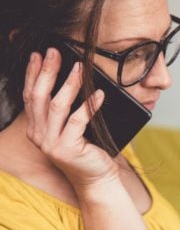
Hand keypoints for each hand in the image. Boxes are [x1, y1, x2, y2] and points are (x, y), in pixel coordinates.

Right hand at [23, 48, 118, 188]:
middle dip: (46, 72)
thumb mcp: (71, 127)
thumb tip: (73, 77)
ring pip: (57, 106)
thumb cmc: (87, 148)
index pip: (31, 96)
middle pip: (39, 97)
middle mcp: (39, 135)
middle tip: (54, 52)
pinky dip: (89, 105)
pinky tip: (99, 93)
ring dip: (69, 84)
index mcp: (37, 128)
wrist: (97, 177)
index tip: (38, 54)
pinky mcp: (68, 149)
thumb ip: (65, 108)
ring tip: (80, 67)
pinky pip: (78, 120)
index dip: (33, 74)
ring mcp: (52, 144)